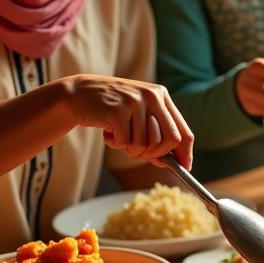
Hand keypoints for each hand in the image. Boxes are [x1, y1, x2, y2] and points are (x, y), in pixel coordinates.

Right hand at [63, 74, 193, 167]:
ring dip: (131, 149)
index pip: (183, 131)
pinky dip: (116, 144)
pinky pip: (126, 142)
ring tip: (119, 137)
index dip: (186, 153)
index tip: (185, 168)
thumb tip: (174, 161)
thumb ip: (157, 131)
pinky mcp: (118, 110)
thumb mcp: (139, 113)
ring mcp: (135, 102)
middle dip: (157, 155)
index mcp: (161, 95)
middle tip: (140, 154)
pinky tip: (108, 132)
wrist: (77, 94)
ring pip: (146, 144)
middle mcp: (152, 96)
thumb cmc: (112, 109)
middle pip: (170, 140)